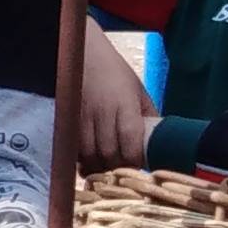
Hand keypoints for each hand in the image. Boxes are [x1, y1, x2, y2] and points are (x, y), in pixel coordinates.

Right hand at [67, 24, 156, 170]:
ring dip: (98, 167)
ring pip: (89, 153)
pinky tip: (89, 163)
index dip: (134, 160)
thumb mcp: (138, 90)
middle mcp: (103, 110)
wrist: (83, 54)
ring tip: (106, 172)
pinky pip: (73, 148)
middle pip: (108, 152)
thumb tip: (159, 141)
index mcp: (124, 103)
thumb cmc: (115, 72)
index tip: (139, 168)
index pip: (130, 139)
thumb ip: (148, 115)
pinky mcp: (68, 118)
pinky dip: (81, 160)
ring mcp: (83, 115)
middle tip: (123, 174)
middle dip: (116, 168)